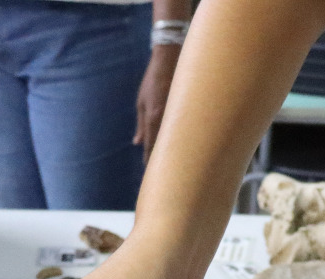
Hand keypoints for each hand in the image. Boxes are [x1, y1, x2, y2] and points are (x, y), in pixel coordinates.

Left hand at [134, 45, 179, 164]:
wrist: (170, 58)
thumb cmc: (152, 81)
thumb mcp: (141, 101)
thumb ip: (140, 124)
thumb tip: (136, 143)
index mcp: (152, 117)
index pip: (150, 145)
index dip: (150, 160)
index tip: (150, 172)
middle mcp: (165, 117)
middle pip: (164, 146)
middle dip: (163, 160)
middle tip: (164, 174)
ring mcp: (178, 113)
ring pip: (177, 138)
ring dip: (176, 151)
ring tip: (176, 165)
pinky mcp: (188, 108)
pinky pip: (185, 128)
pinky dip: (184, 138)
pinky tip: (186, 145)